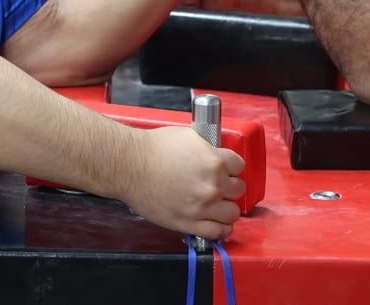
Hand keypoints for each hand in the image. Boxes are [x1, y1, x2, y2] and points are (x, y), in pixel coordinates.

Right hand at [119, 126, 244, 239]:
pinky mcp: (189, 223)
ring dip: (227, 208)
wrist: (130, 166)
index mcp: (214, 161)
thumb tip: (215, 155)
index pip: (240, 166)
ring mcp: (202, 207)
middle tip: (220, 186)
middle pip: (239, 190)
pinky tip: (217, 223)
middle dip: (230, 187)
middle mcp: (212, 186)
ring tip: (218, 205)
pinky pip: (217, 232)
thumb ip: (208, 148)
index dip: (232, 167)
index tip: (227, 170)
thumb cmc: (153, 149)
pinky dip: (220, 229)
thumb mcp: (189, 137)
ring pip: (232, 213)